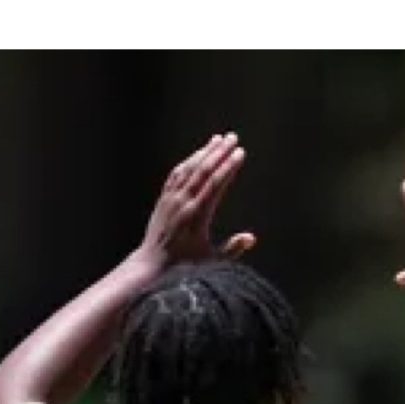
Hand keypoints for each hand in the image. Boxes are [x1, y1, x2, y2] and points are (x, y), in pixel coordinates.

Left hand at [139, 133, 255, 267]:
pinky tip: (196, 155)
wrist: (152, 264)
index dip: (229, 166)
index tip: (240, 152)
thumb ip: (232, 249)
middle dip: (219, 152)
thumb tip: (251, 238)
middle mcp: (183, 202)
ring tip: (217, 139)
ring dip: (204, 152)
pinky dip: (188, 162)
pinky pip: (176, 174)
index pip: (216, 184)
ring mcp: (172, 198)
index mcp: (198, 215)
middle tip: (233, 137)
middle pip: (204, 170)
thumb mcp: (212, 261)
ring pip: (190, 169)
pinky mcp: (164, 199)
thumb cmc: (185, 265)